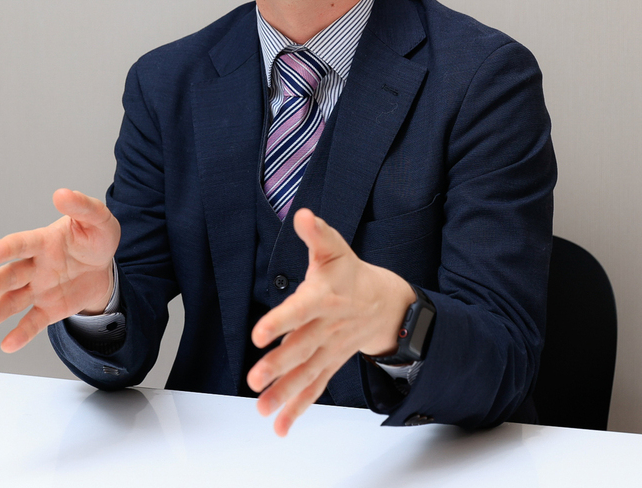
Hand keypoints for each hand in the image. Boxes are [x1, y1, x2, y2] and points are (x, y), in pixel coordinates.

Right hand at [0, 189, 120, 352]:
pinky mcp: (48, 310)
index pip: (20, 245)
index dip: (3, 249)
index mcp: (43, 242)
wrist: (104, 267)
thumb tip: (61, 194)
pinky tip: (7, 344)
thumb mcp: (98, 219)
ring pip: (12, 302)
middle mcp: (34, 267)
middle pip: (10, 276)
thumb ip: (82, 207)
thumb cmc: (95, 237)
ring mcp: (38, 289)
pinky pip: (32, 322)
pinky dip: (20, 334)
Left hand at [247, 209, 415, 435]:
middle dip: (279, 366)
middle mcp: (327, 328)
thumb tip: (302, 214)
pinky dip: (298, 408)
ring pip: (307, 374)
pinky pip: (315, 388)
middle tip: (254, 379)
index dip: (281, 321)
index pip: (301, 310)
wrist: (387, 305)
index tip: (259, 333)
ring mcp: (329, 350)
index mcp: (325, 298)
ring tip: (261, 408)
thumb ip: (317, 234)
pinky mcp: (330, 364)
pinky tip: (279, 426)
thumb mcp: (335, 248)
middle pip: (302, 348)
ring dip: (284, 393)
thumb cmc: (351, 274)